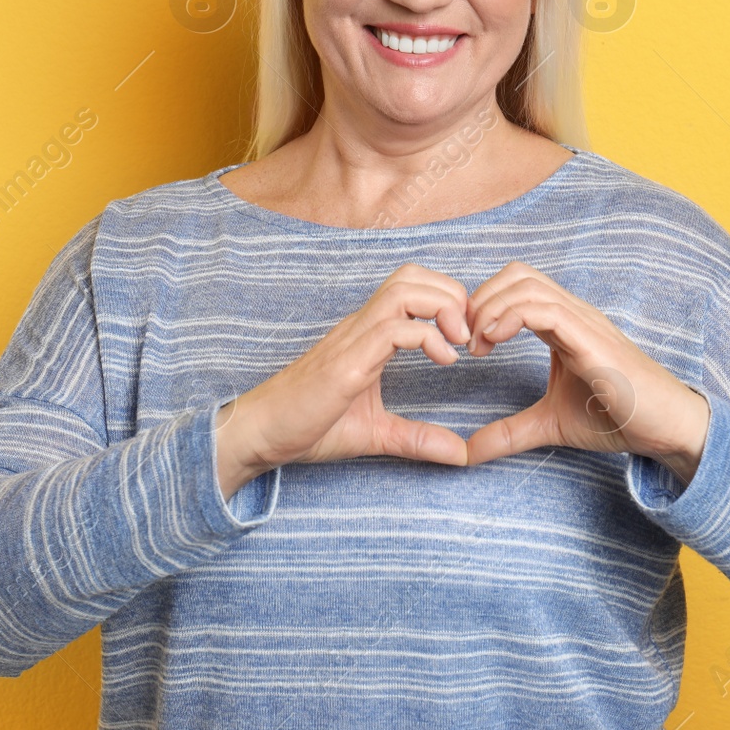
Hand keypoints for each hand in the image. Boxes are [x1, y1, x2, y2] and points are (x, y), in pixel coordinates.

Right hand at [214, 263, 472, 498]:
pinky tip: (443, 361)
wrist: (260, 434)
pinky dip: (428, 336)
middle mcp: (361, 326)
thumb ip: (418, 439)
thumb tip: (461, 454)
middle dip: (452, 294)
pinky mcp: (347, 362)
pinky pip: (393, 328)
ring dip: (443, 307)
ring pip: (405, 289)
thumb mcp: (376, 434)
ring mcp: (353, 339)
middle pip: (412, 275)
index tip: (467, 339)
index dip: (448, 301)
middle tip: (469, 335)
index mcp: (368, 335)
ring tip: (458, 343)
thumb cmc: (308, 427)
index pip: (412, 287)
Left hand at [463, 262, 710, 483]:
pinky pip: (547, 310)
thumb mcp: (549, 425)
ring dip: (491, 306)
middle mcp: (574, 314)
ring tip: (476, 344)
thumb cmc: (617, 418)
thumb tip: (466, 453)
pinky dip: (511, 317)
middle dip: (481, 298)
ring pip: (529, 284)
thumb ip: (508, 433)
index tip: (464, 342)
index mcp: (563, 325)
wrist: (665, 429)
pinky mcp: (593, 340)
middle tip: (463, 339)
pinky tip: (493, 341)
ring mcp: (585, 322)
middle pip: (518, 274)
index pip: (516, 286)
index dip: (483, 304)